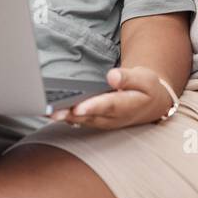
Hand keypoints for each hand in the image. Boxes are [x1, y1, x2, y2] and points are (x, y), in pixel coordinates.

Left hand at [50, 66, 172, 129]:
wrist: (152, 104)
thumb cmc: (147, 89)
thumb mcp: (145, 79)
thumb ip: (128, 77)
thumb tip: (112, 76)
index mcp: (127, 105)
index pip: (108, 106)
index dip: (92, 107)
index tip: (78, 107)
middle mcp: (113, 117)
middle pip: (89, 116)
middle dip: (70, 114)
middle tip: (52, 110)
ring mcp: (104, 121)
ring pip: (81, 121)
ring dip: (63, 117)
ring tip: (46, 111)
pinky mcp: (96, 120)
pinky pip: (79, 121)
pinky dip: (65, 117)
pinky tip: (49, 112)